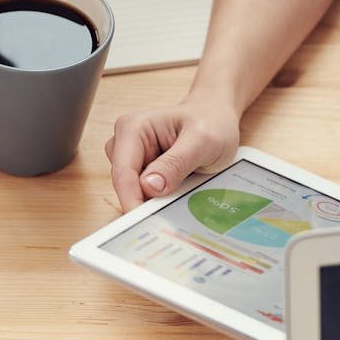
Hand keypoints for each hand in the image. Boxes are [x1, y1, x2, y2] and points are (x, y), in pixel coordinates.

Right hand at [106, 96, 240, 211]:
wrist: (217, 118)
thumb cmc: (211, 122)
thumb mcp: (203, 141)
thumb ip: (176, 163)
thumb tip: (149, 186)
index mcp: (133, 128)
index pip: (123, 172)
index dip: (131, 199)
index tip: (142, 221)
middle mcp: (124, 141)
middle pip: (125, 184)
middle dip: (146, 199)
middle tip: (175, 206)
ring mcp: (129, 156)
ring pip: (132, 190)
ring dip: (155, 197)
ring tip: (184, 184)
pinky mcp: (137, 168)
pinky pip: (142, 191)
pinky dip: (159, 195)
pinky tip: (178, 186)